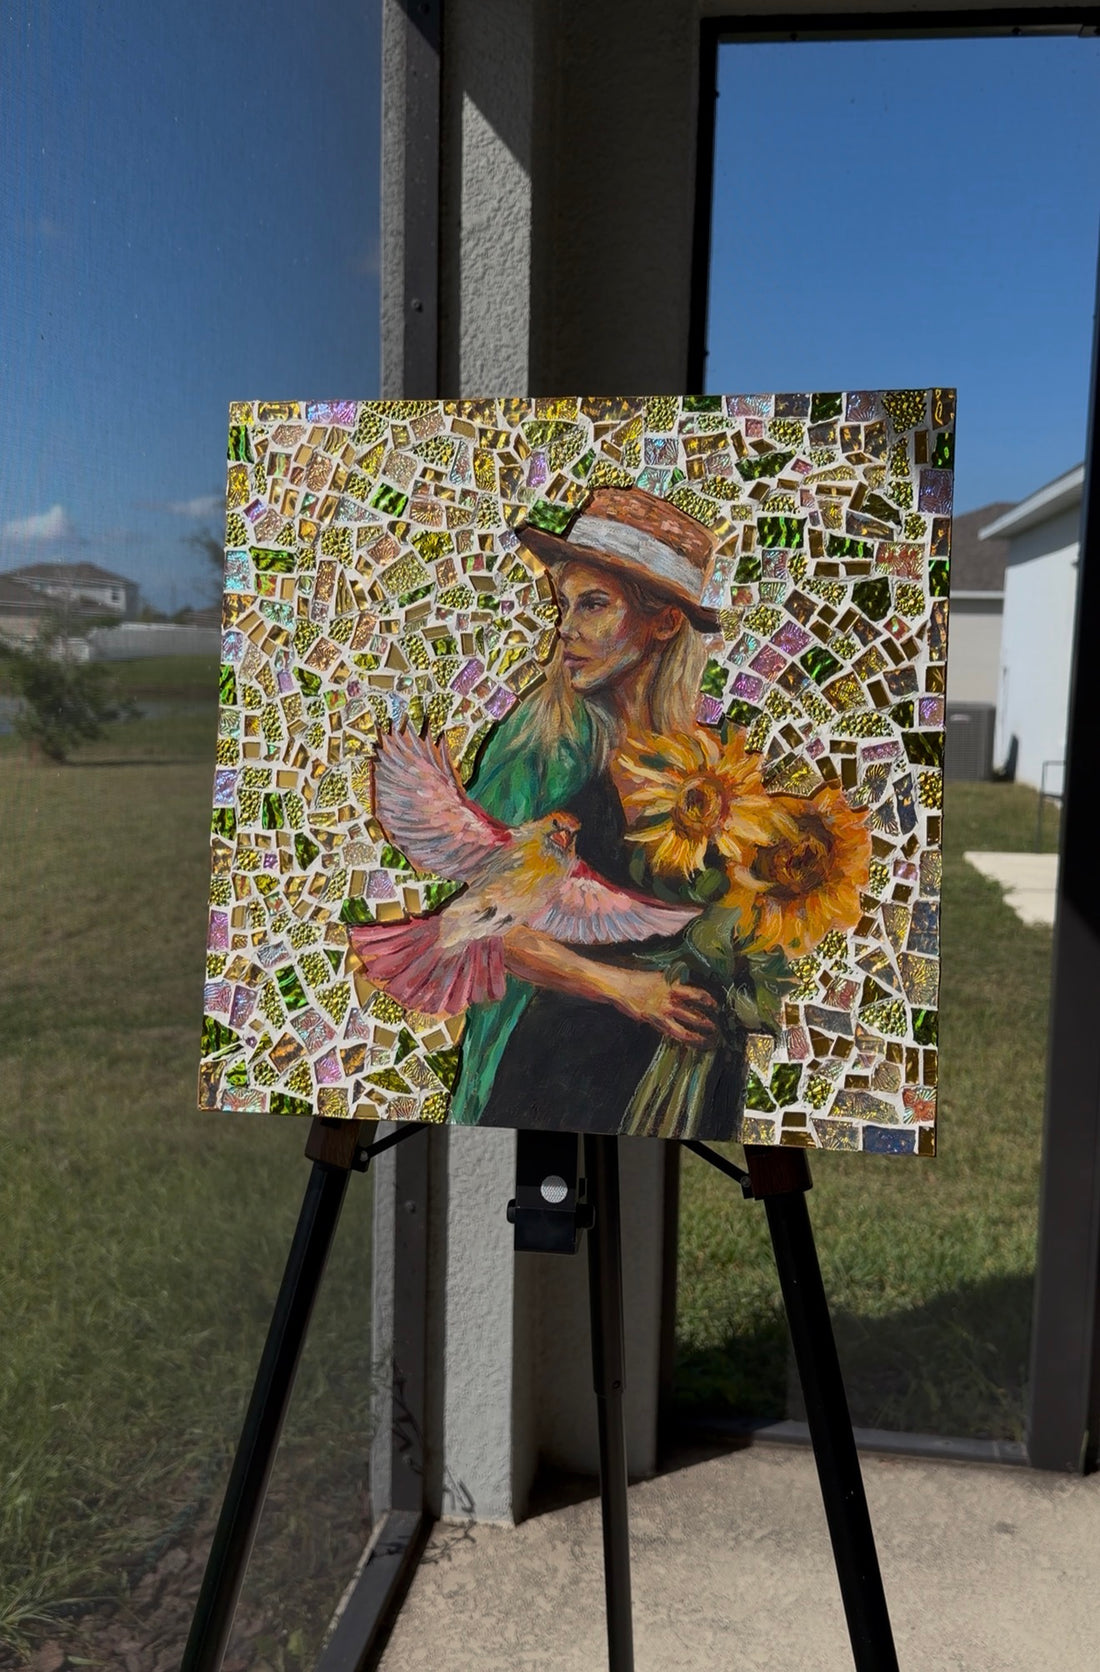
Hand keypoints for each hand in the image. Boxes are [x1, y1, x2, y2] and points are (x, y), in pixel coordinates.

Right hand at [605, 967, 719, 1047]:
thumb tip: (682, 988)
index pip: (696, 993)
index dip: (708, 1001)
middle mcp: (670, 995)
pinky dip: (685, 1036)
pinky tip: (691, 1041)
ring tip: (711, 1036)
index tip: (716, 1006)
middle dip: (707, 1017)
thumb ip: (671, 984)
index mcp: (672, 983)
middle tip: (718, 1024)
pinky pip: (674, 1030)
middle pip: (695, 1007)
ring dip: (701, 1028)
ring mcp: (663, 1007)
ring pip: (688, 1020)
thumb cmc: (636, 981)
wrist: (619, 985)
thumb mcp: (657, 977)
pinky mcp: (654, 1018)